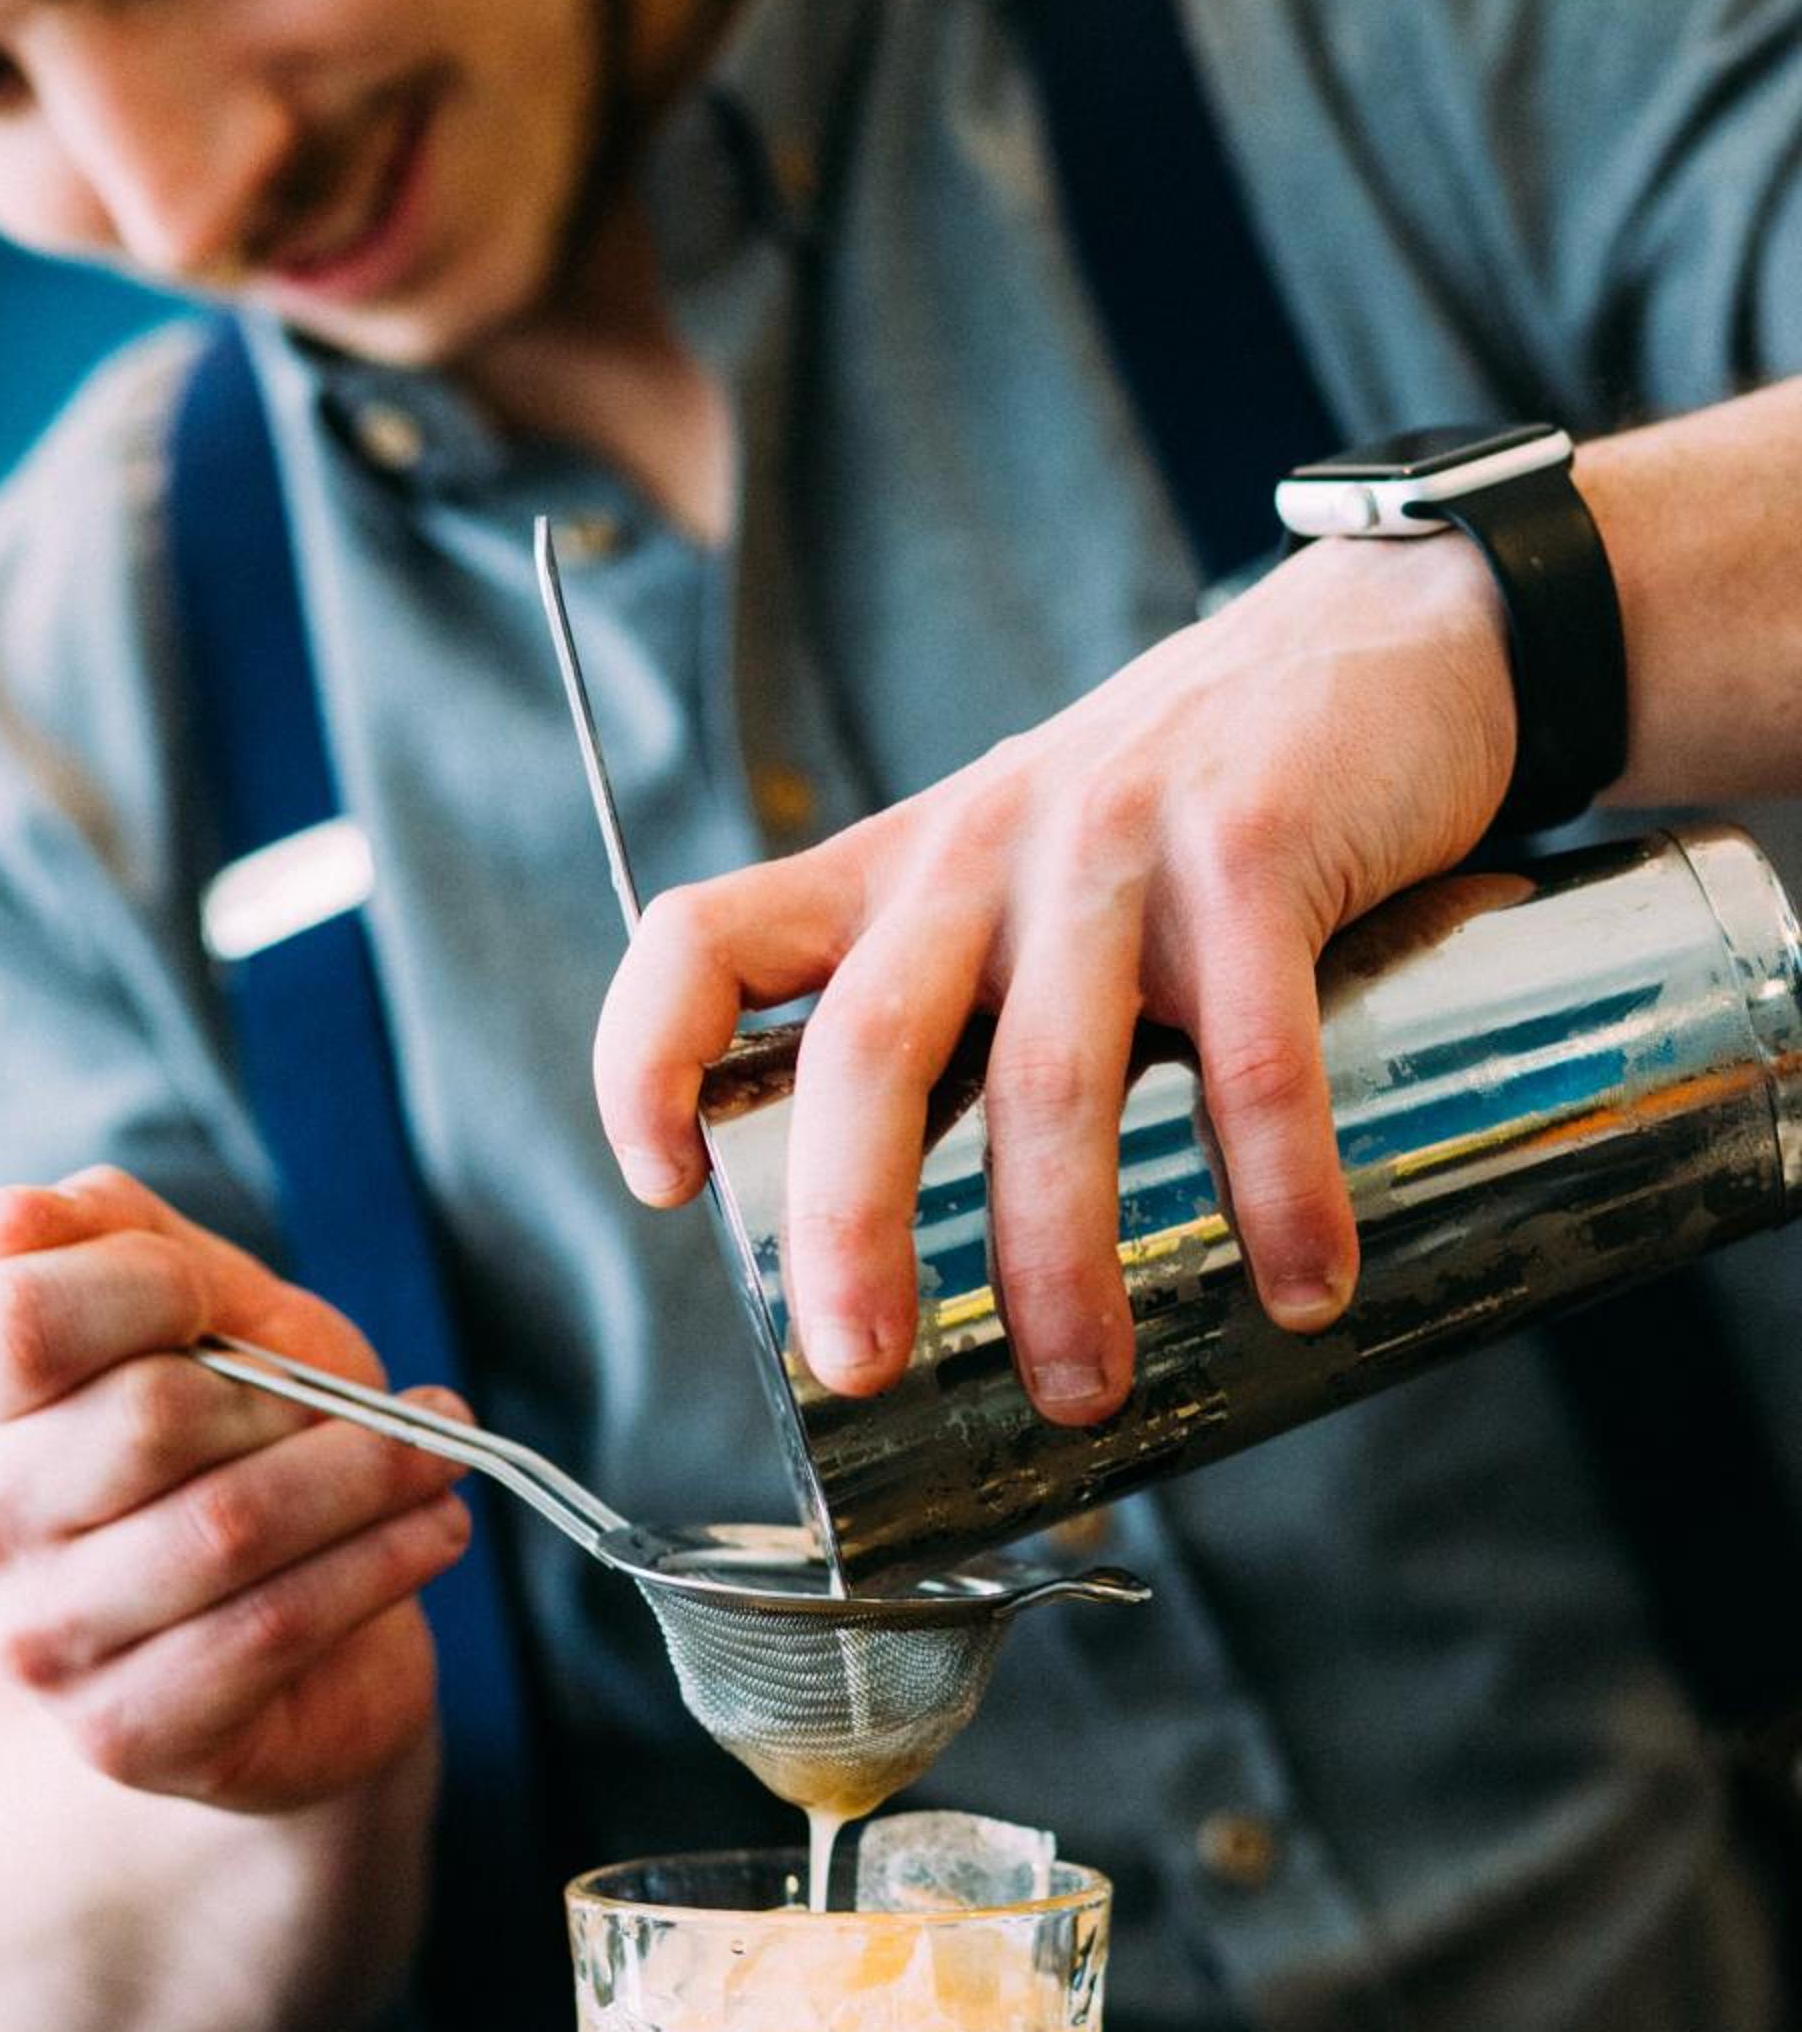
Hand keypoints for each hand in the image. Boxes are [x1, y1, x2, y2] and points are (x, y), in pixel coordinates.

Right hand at [0, 1168, 471, 1811]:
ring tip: (442, 1458)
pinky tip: (437, 1528)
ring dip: (372, 1477)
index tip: (233, 1302)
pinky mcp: (125, 1732)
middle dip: (300, 1397)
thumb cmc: (253, 1454)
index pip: (20, 1319)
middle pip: (151, 1416)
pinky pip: (275, 1623)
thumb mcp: (217, 1321)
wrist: (301, 1653)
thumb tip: (10, 1214)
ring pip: (230, 1525)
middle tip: (397, 1405)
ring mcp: (42, 1641)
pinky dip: (382, 1562)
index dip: (149, 1285)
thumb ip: (127, 1243)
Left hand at [596, 532, 1515, 1423]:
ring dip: (1058, 1258)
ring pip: (1051, 1076)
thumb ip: (961, 996)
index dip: (649, 1055)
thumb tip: (922, 1228)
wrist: (1383, 641)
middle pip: (866, 1044)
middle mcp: (981, 850)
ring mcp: (1116, 845)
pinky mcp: (1257, 848)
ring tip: (1081, 1390)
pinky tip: (1301, 1288)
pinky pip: (1252, 1051)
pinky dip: (1276, 1187)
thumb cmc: (1184, 809)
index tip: (667, 1184)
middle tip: (862, 1368)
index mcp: (898, 868)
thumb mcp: (1022, 872)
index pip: (707, 934)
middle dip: (850, 1224)